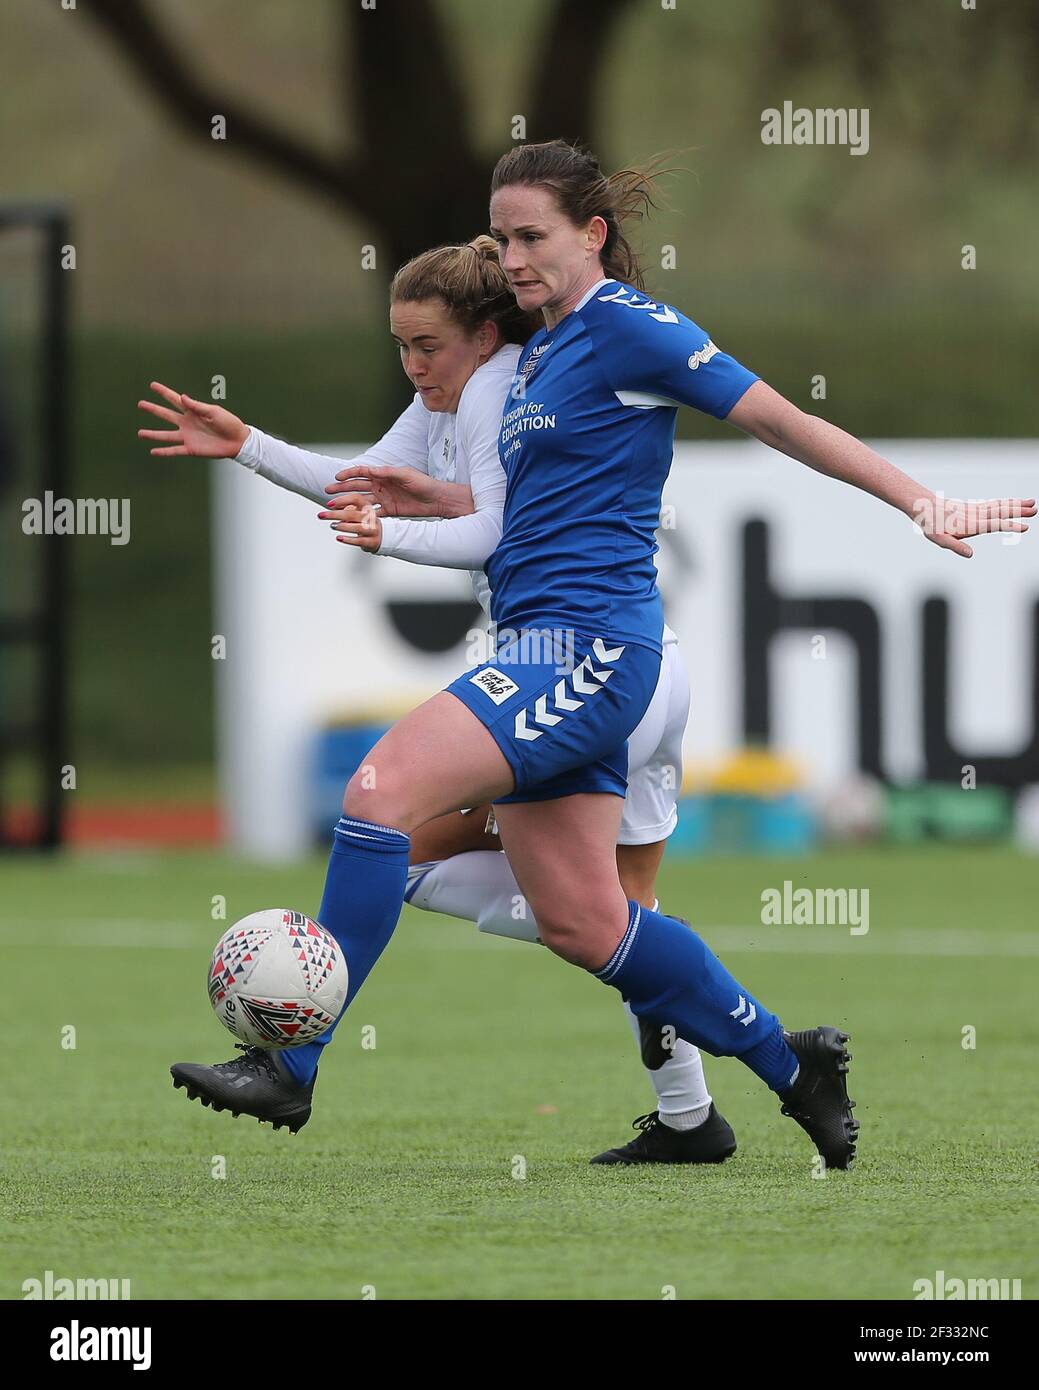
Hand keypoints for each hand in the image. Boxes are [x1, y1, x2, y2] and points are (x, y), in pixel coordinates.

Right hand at [137, 381, 249, 457]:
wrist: (238, 441)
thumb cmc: (229, 423)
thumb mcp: (214, 411)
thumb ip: (197, 406)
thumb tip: (182, 396)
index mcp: (193, 411)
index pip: (175, 399)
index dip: (164, 392)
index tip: (152, 385)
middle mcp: (187, 423)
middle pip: (166, 415)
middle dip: (153, 409)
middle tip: (140, 403)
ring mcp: (188, 436)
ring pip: (166, 435)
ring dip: (153, 435)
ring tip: (140, 433)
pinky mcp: (191, 448)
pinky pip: (174, 450)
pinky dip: (164, 452)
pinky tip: (152, 452)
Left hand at [317, 496, 381, 552]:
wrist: (382, 537)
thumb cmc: (366, 524)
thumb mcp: (359, 513)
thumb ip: (346, 508)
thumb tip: (332, 506)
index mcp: (368, 507)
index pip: (356, 499)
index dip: (342, 500)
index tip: (329, 504)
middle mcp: (371, 517)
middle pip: (353, 514)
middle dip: (335, 514)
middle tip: (322, 515)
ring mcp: (373, 530)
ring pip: (357, 527)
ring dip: (342, 526)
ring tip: (332, 526)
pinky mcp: (372, 542)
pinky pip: (359, 541)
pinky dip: (348, 539)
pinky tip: (339, 538)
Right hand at [325, 463, 471, 517]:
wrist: (436, 499)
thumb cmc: (423, 484)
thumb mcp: (406, 475)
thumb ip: (388, 473)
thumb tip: (372, 470)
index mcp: (384, 474)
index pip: (361, 472)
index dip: (348, 474)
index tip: (337, 478)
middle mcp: (381, 486)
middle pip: (357, 487)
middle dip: (342, 489)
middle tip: (328, 492)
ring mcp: (384, 499)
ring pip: (362, 501)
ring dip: (348, 504)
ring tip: (335, 507)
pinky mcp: (389, 511)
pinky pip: (372, 514)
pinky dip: (362, 517)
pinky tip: (352, 520)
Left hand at [916, 495, 1035, 557]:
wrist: (923, 505)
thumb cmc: (930, 524)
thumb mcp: (939, 539)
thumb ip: (955, 546)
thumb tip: (971, 554)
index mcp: (969, 525)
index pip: (994, 525)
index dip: (1010, 525)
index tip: (1024, 527)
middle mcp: (975, 515)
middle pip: (1000, 512)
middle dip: (1018, 511)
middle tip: (1035, 510)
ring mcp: (974, 509)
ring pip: (999, 506)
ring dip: (1016, 504)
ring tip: (1032, 503)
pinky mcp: (973, 507)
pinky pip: (993, 504)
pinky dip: (1005, 502)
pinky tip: (1013, 503)